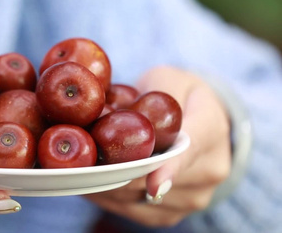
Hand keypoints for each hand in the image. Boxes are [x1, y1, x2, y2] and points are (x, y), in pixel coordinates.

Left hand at [85, 66, 231, 226]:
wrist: (200, 118)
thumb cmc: (177, 92)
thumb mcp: (166, 78)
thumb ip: (151, 96)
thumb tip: (115, 114)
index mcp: (211, 130)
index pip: (189, 151)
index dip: (168, 169)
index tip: (151, 181)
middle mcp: (209, 170)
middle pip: (155, 181)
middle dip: (116, 173)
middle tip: (81, 162)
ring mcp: (193, 197)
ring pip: (139, 201)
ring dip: (106, 188)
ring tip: (80, 170)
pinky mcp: (171, 213)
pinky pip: (133, 212)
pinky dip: (107, 199)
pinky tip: (89, 183)